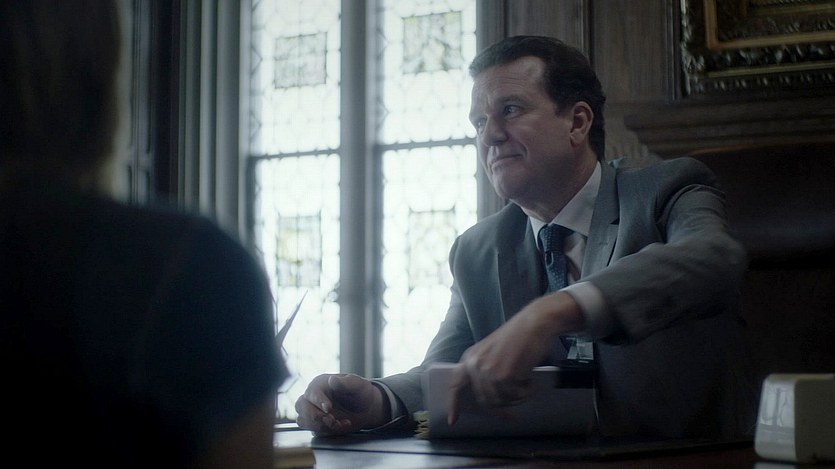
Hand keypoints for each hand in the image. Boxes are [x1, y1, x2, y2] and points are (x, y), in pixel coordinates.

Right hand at [294, 373, 388, 434]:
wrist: (366, 408)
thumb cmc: (360, 392)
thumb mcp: (358, 385)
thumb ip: (346, 382)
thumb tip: (332, 380)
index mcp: (320, 383)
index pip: (311, 392)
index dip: (318, 401)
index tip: (328, 409)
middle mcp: (312, 397)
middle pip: (301, 406)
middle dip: (316, 416)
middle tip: (332, 419)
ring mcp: (312, 411)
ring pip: (303, 420)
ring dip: (320, 425)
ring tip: (338, 423)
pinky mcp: (316, 424)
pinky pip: (313, 430)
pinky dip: (326, 431)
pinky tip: (342, 425)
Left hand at [447, 292, 583, 424]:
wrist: (535, 323)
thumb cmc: (520, 336)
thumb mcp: (493, 351)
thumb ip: (485, 369)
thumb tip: (488, 397)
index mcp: (470, 358)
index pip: (456, 384)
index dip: (454, 404)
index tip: (452, 420)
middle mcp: (475, 365)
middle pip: (485, 400)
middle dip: (504, 406)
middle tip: (519, 403)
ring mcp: (488, 371)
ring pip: (501, 401)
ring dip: (518, 397)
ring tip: (528, 382)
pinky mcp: (503, 376)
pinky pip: (516, 397)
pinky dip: (527, 392)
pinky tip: (531, 379)